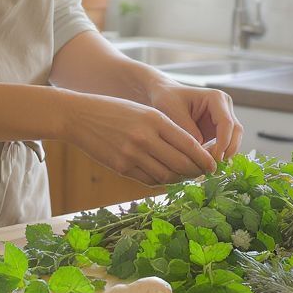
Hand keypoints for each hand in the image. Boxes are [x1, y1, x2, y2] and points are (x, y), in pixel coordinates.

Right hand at [59, 92, 218, 185]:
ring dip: (180, 179)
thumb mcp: (143, 112)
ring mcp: (132, 154)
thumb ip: (165, 129)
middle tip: (203, 174)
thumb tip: (189, 152)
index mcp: (155, 119)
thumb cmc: (114, 111)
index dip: (204, 158)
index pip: (189, 144)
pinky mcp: (121, 167)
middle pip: (181, 163)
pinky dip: (161, 181)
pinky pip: (149, 180)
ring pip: (167, 175)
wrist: (79, 116)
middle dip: (196, 172)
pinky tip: (166, 177)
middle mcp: (145, 138)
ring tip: (186, 177)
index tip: (213, 165)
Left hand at [146, 81, 242, 163]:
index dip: (224, 142)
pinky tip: (203, 162)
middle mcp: (224, 108)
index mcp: (216, 98)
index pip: (226, 123)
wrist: (163, 96)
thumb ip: (187, 130)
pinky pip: (223, 145)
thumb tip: (200, 151)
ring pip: (232, 140)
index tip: (214, 158)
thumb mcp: (173, 111)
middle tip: (212, 165)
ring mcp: (223, 119)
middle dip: (227, 150)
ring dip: (222, 154)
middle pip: (236, 132)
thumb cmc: (167, 98)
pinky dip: (216, 155)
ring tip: (205, 165)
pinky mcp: (218, 131)